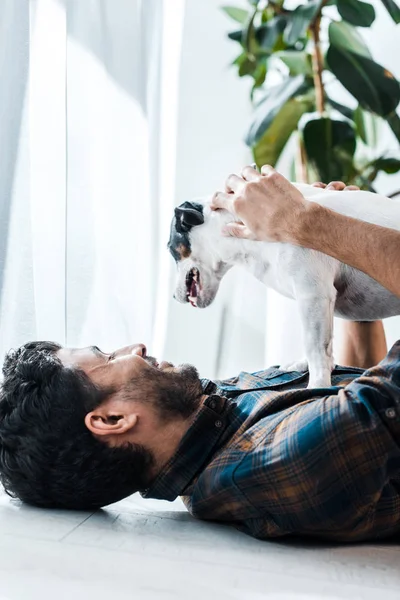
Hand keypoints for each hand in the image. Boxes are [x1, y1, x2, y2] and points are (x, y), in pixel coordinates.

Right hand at [211, 165, 357, 241]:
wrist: (296, 220)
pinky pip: (264, 168)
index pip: (218, 197)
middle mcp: (246, 189)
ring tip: (249, 182)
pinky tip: (266, 179)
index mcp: (237, 204)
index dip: (214, 200)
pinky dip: (263, 173)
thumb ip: (235, 230)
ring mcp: (259, 180)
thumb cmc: (273, 230)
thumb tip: (223, 230)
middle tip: (234, 191)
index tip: (215, 203)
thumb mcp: (251, 234)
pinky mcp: (273, 176)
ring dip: (245, 176)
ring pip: (245, 170)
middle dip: (229, 185)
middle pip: (230, 180)